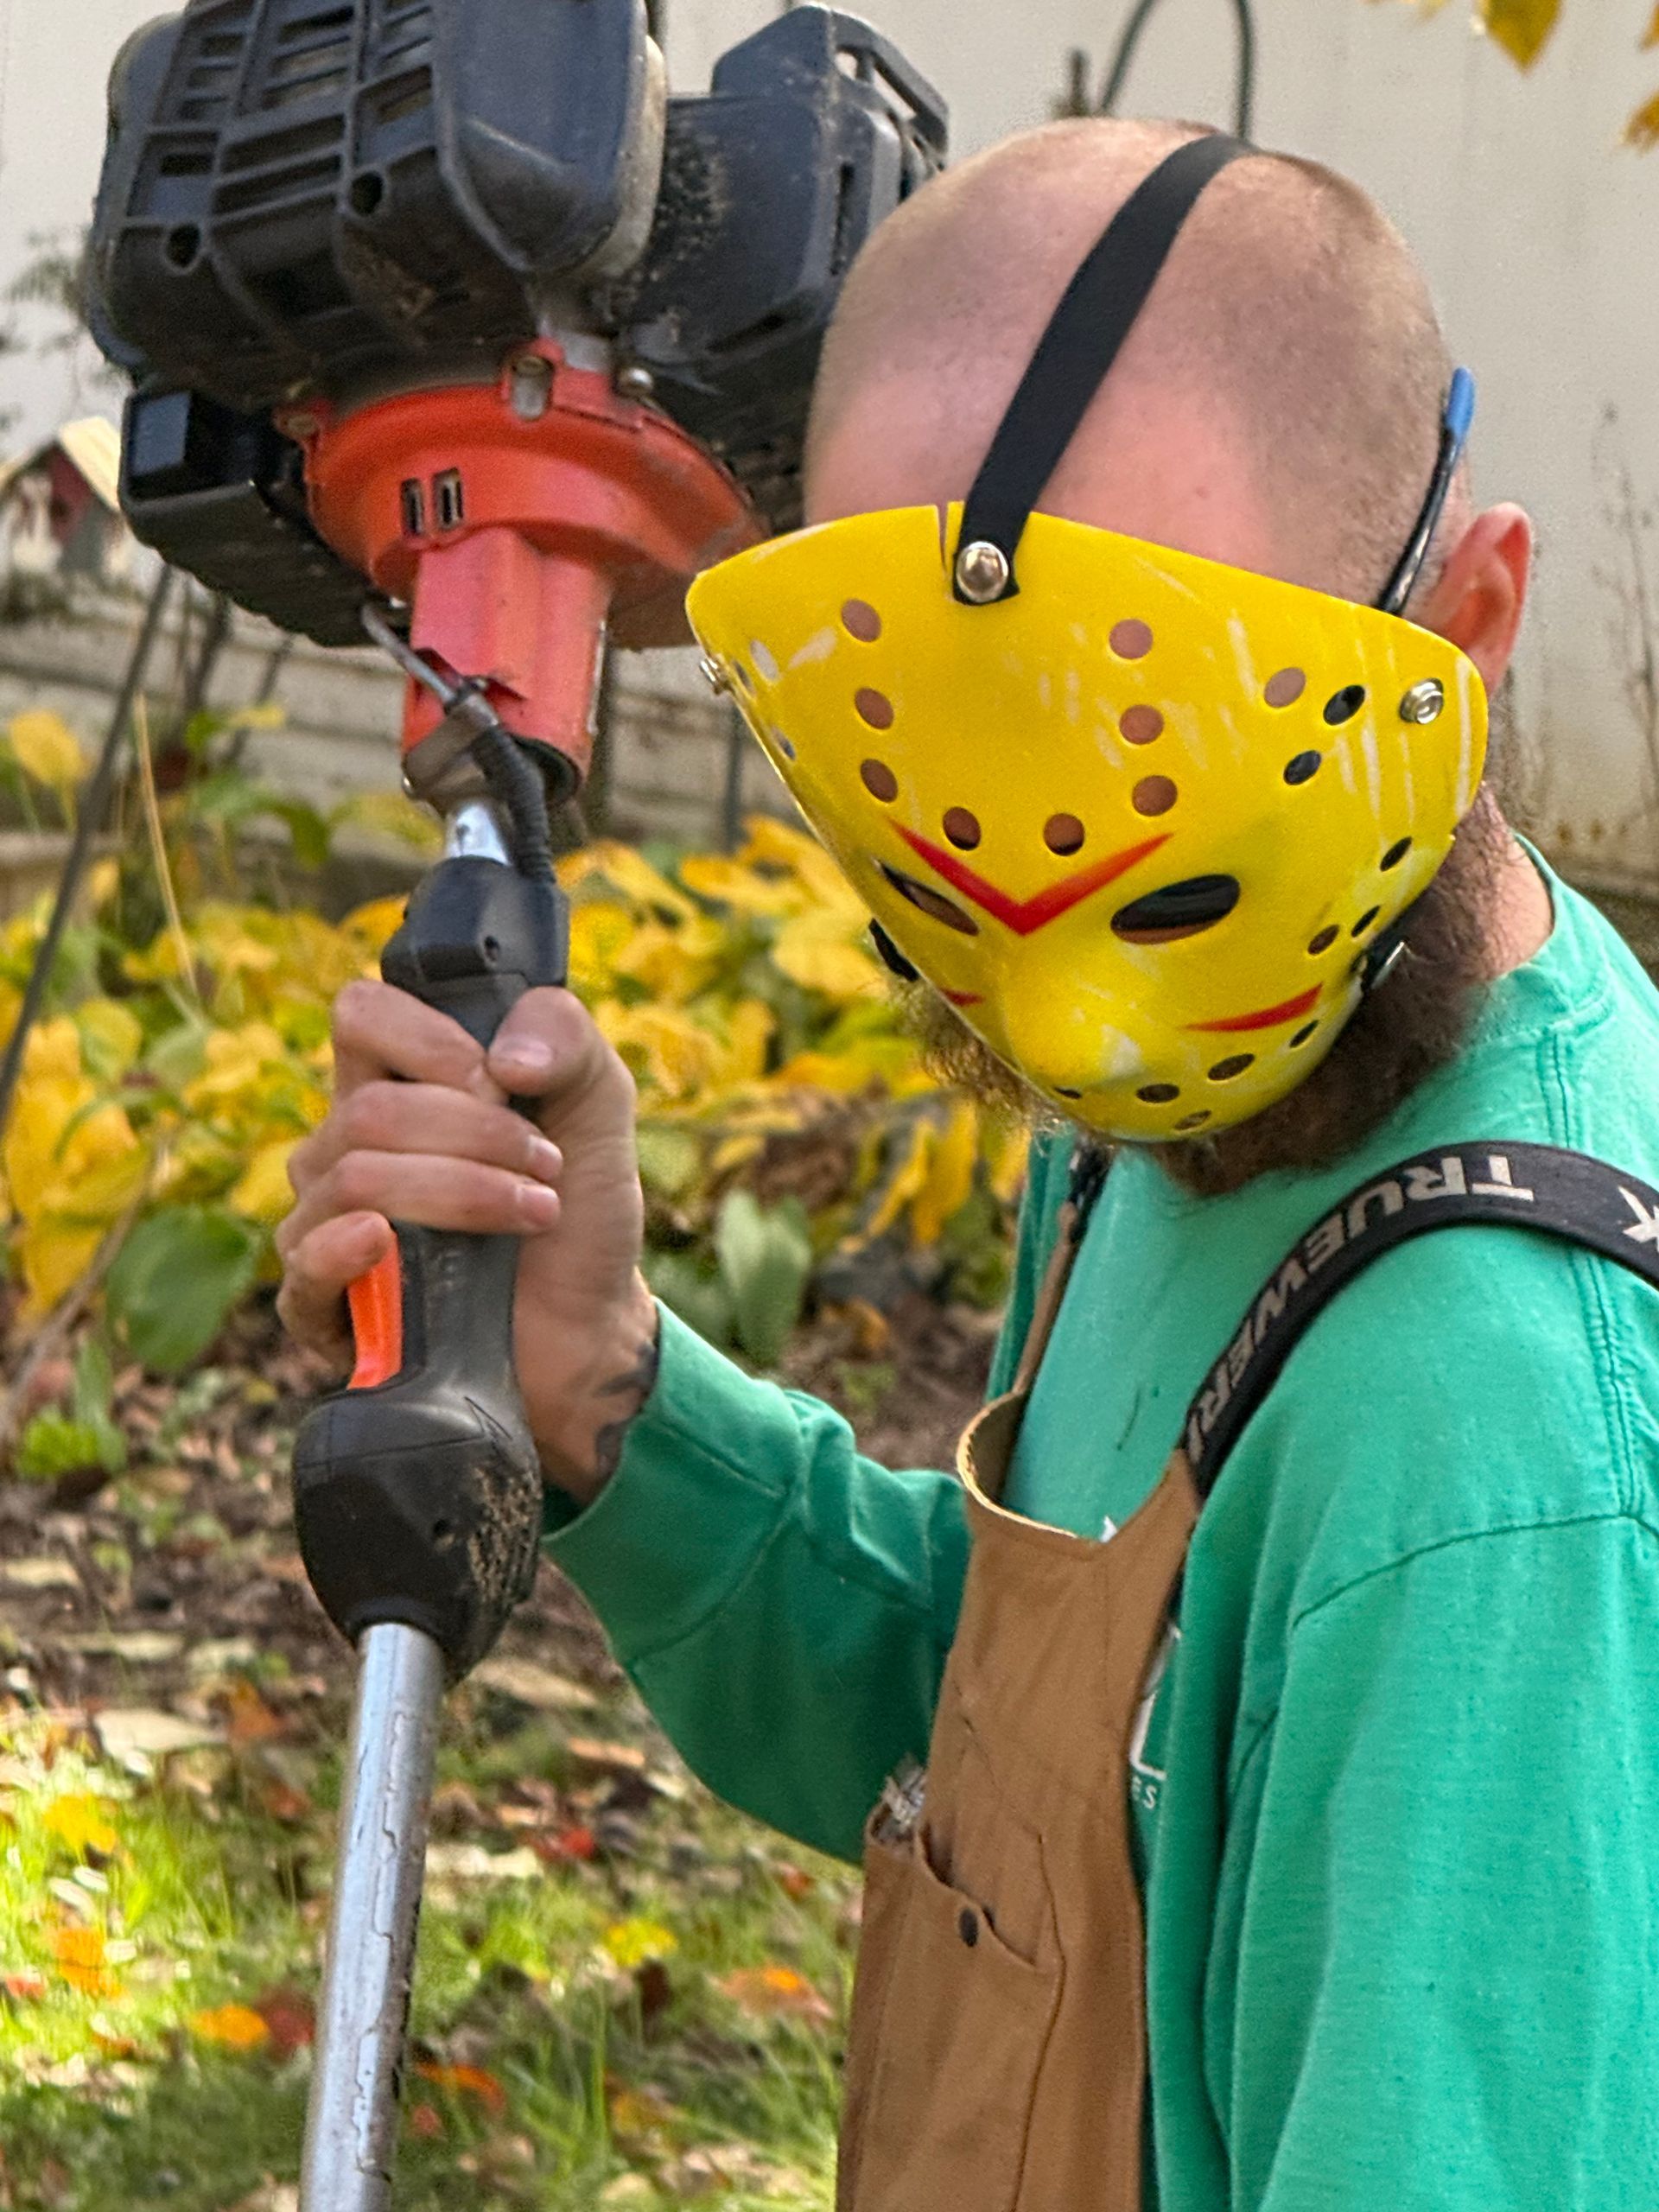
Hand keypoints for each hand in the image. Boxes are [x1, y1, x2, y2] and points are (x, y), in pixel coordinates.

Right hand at [277, 980, 659, 1504]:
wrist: (590, 1324)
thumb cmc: (580, 1208)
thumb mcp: (598, 1102)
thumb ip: (565, 1039)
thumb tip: (503, 1060)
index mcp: (395, 1083)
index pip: (361, 1015)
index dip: (430, 1040)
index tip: (503, 1083)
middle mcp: (345, 1146)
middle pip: (369, 1109)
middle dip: (477, 1134)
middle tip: (547, 1168)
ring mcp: (327, 1224)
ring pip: (351, 1178)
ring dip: (460, 1192)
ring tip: (533, 1214)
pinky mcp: (325, 1306)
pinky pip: (302, 1265)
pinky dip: (343, 1250)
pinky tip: (387, 1243)